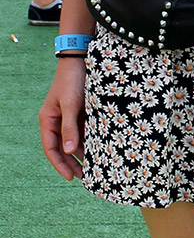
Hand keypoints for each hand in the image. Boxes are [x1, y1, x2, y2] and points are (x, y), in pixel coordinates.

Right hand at [39, 60, 86, 180]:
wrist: (82, 59)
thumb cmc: (72, 80)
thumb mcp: (70, 105)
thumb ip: (69, 128)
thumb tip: (69, 151)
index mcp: (48, 120)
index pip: (51, 148)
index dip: (60, 164)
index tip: (70, 178)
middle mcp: (57, 121)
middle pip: (64, 149)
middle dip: (73, 164)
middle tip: (86, 178)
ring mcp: (69, 118)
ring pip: (75, 142)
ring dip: (84, 154)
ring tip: (96, 168)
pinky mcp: (81, 114)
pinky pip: (85, 133)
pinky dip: (91, 142)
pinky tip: (101, 151)